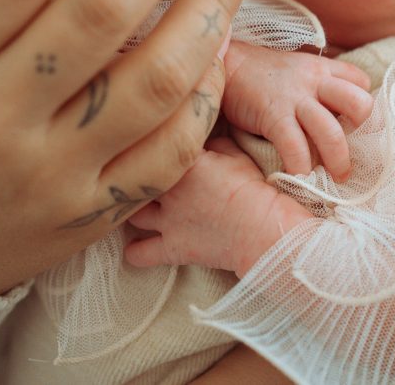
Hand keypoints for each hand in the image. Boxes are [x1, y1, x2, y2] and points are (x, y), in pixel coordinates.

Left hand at [125, 138, 311, 276]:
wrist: (265, 230)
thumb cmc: (254, 190)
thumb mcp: (236, 155)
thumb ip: (213, 143)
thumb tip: (204, 140)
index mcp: (183, 161)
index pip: (156, 147)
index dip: (154, 148)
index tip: (154, 147)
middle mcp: (168, 189)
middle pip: (134, 179)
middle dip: (133, 177)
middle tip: (134, 177)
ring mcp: (168, 221)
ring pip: (129, 214)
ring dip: (130, 211)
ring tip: (133, 208)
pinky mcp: (173, 248)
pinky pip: (140, 254)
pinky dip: (135, 252)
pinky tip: (135, 246)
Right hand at [222, 41, 372, 179]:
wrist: (225, 64)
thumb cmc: (262, 74)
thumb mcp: (298, 70)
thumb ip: (318, 87)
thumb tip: (336, 117)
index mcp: (323, 69)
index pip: (361, 82)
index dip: (364, 106)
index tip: (355, 127)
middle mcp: (315, 81)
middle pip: (360, 103)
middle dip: (363, 131)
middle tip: (353, 149)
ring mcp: (295, 98)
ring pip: (332, 132)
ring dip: (338, 160)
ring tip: (336, 177)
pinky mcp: (273, 115)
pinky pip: (295, 146)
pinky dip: (300, 166)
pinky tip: (299, 176)